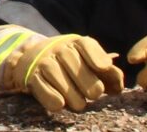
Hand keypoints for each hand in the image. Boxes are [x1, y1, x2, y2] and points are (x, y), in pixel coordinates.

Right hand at [8, 33, 125, 110]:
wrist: (29, 58)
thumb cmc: (69, 63)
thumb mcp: (88, 61)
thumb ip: (108, 72)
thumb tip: (118, 86)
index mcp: (75, 42)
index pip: (87, 46)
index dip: (97, 59)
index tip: (103, 68)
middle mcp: (59, 49)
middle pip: (83, 75)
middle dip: (92, 90)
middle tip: (91, 93)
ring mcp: (43, 62)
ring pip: (70, 92)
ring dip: (76, 101)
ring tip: (76, 99)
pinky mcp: (31, 78)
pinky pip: (52, 99)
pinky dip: (58, 103)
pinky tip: (60, 100)